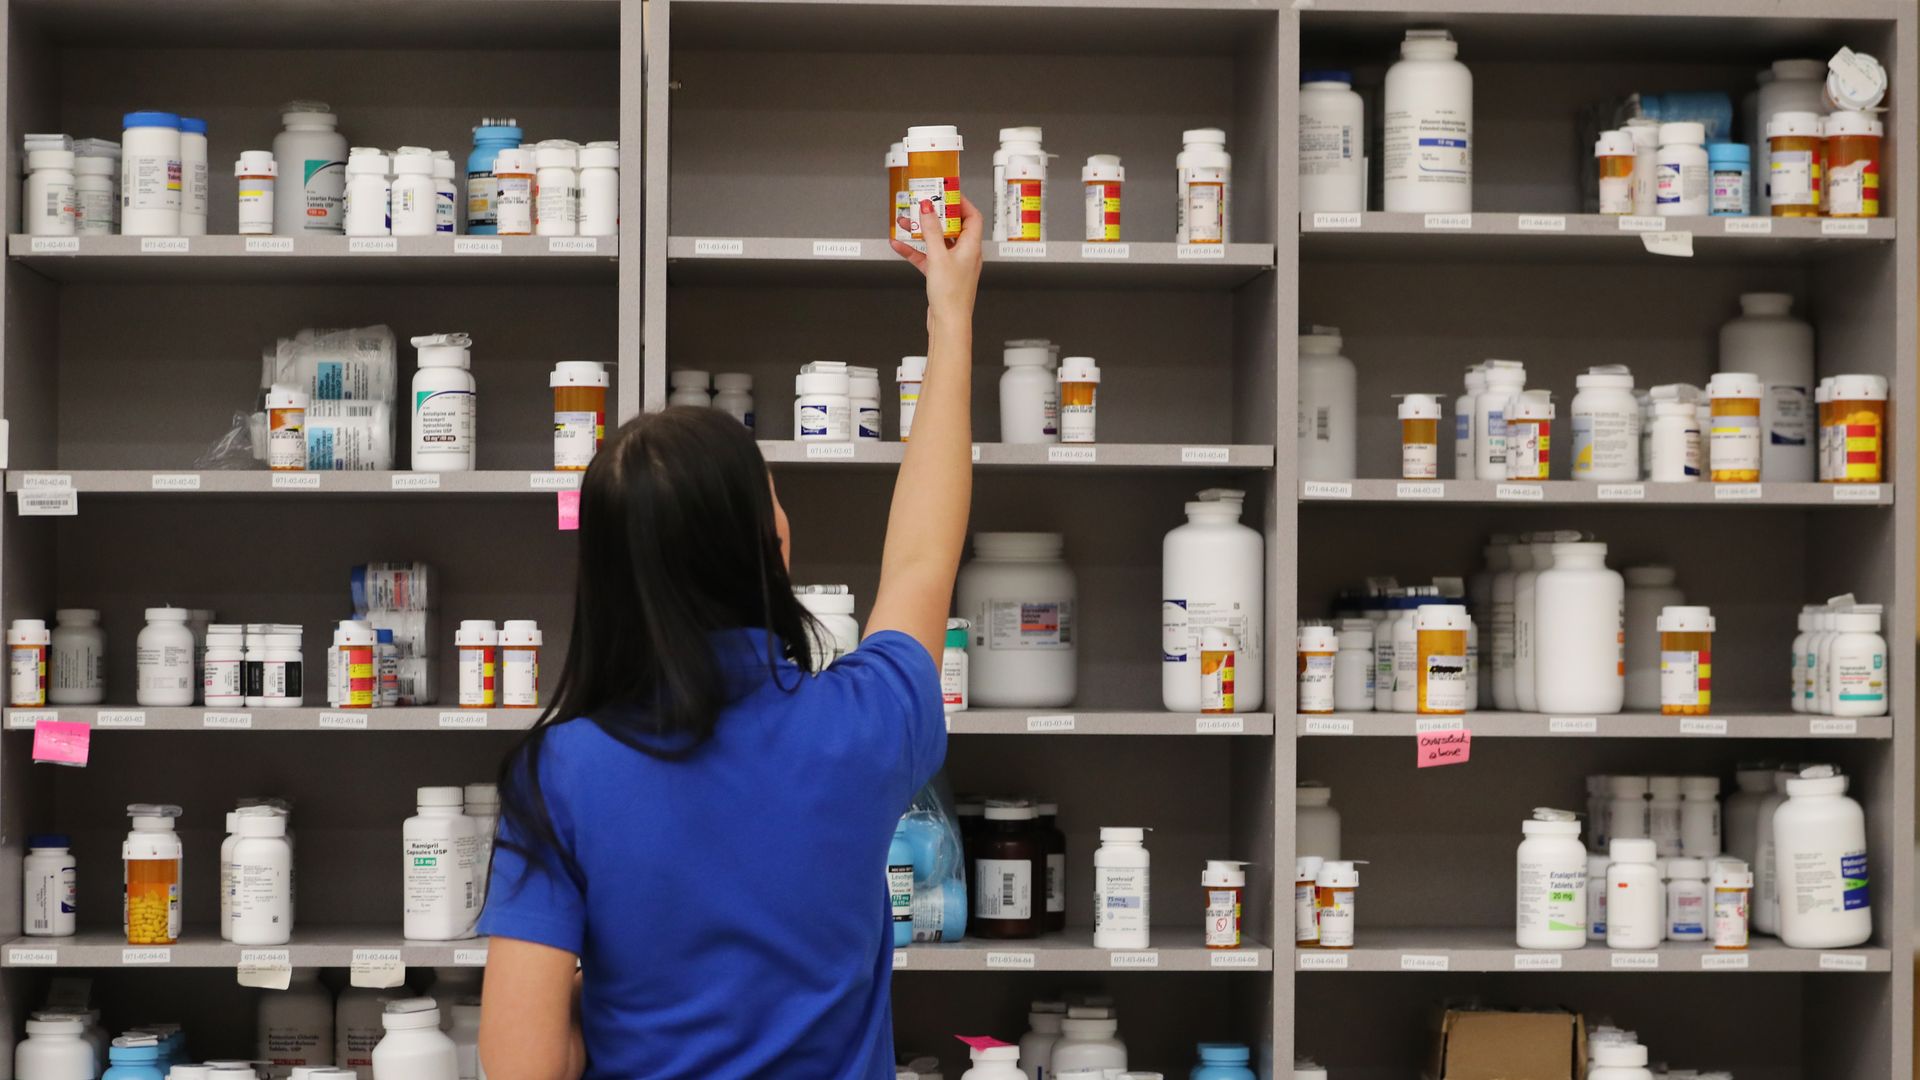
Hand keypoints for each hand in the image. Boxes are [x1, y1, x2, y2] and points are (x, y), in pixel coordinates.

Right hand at [891, 194, 983, 325]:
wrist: (948, 322)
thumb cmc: (951, 295)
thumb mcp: (938, 257)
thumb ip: (932, 230)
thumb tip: (929, 207)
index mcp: (972, 246)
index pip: (972, 216)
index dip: (960, 202)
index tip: (946, 192)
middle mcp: (965, 254)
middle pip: (952, 227)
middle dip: (935, 216)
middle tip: (922, 205)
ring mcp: (953, 264)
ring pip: (937, 241)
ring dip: (921, 232)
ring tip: (906, 223)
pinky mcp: (941, 275)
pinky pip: (927, 257)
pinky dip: (914, 251)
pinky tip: (899, 246)